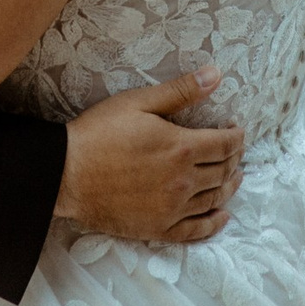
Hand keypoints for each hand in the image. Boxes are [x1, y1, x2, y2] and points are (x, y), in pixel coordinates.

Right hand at [56, 67, 243, 243]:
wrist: (66, 173)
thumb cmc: (99, 133)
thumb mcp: (138, 102)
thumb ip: (180, 91)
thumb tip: (216, 75)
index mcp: (181, 148)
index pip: (224, 144)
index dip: (236, 136)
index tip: (237, 130)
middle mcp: (183, 181)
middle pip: (223, 171)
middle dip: (234, 159)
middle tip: (236, 152)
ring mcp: (172, 208)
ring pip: (214, 199)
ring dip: (230, 187)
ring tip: (235, 177)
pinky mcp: (159, 228)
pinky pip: (196, 230)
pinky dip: (214, 223)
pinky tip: (221, 216)